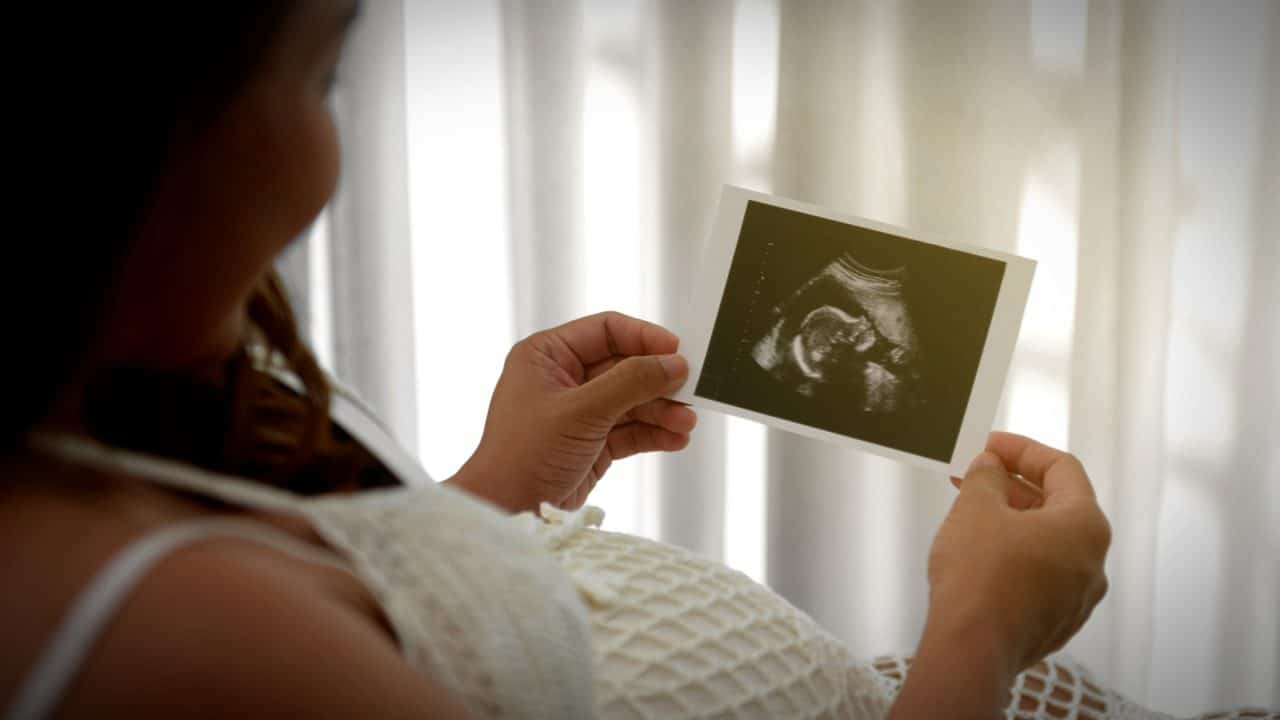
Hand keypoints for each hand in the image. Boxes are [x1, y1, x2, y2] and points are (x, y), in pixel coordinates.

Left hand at [446, 312, 695, 512]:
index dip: (644, 338)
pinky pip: (629, 430)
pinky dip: (653, 433)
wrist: (504, 510)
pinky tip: (676, 439)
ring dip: (661, 410)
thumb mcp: (582, 411)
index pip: (605, 331)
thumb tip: (675, 364)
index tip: (678, 351)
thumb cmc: (525, 454)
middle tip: (691, 391)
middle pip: (624, 366)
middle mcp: (562, 378)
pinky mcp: (590, 442)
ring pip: (630, 400)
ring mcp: (577, 412)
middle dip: (657, 381)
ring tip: (686, 422)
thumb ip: (631, 383)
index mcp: (546, 355)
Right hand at [890, 433, 1110, 718]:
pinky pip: (1040, 576)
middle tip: (976, 475)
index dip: (1022, 449)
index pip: (1062, 468)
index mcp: (1085, 526)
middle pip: (1057, 506)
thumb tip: (990, 467)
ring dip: (1013, 521)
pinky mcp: (1056, 623)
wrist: (972, 649)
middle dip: (1013, 486)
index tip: (989, 445)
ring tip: (972, 512)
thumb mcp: (976, 507)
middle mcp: (1093, 562)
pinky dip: (1016, 556)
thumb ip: (986, 476)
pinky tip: (981, 553)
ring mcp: (1078, 598)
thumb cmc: (980, 575)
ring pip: (1048, 544)